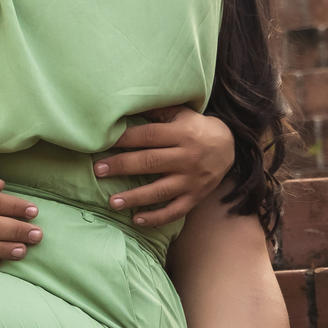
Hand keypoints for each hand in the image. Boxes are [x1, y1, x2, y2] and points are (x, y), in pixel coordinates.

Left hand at [93, 107, 235, 227]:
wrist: (229, 147)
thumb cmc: (195, 128)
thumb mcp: (181, 114)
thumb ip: (157, 112)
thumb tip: (126, 107)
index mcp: (182, 133)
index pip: (149, 136)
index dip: (125, 139)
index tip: (104, 142)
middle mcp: (187, 157)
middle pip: (150, 162)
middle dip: (122, 166)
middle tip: (99, 171)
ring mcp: (192, 180)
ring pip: (160, 191)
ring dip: (135, 197)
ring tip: (112, 202)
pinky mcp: (195, 197)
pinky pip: (175, 211)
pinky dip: (156, 218)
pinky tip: (136, 220)